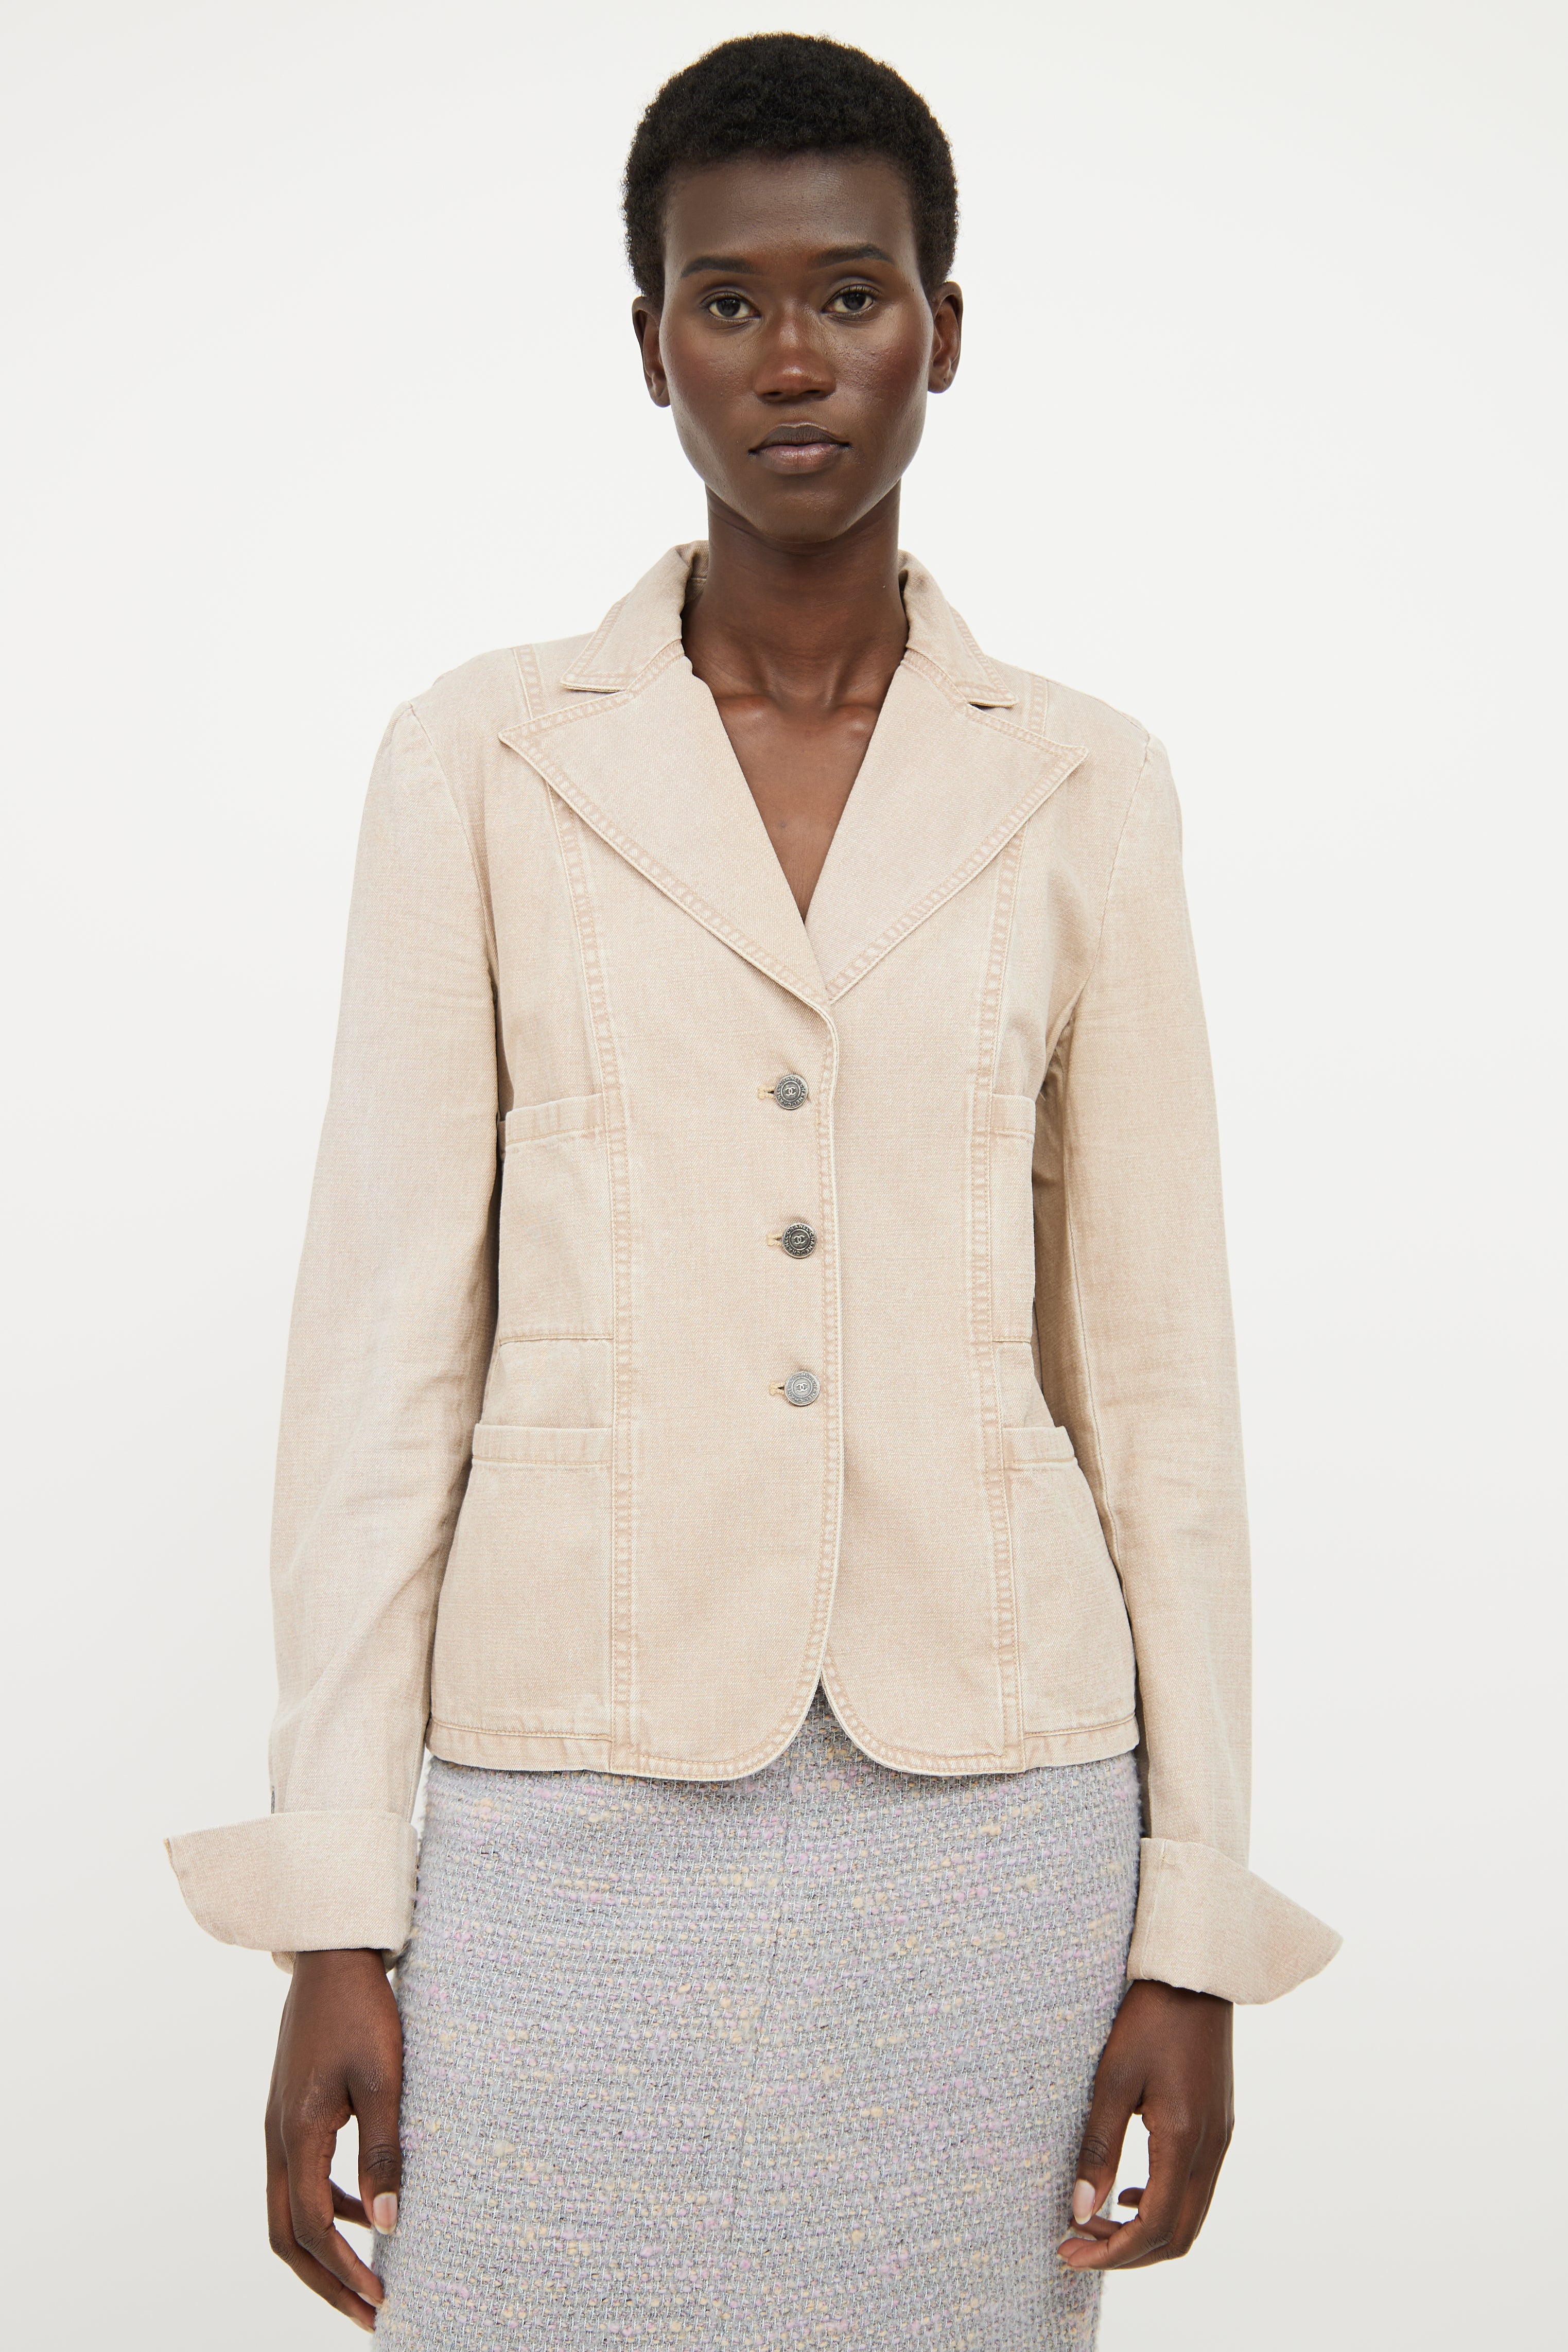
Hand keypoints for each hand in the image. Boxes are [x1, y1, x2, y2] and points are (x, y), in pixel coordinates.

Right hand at [265, 1947, 403, 2330]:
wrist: (332, 1958)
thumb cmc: (362, 2011)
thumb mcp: (384, 2078)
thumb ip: (384, 2150)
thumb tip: (391, 2224)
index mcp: (297, 2134)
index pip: (314, 2228)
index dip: (346, 2270)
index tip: (381, 2299)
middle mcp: (278, 2139)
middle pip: (288, 2236)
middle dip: (326, 2281)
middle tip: (368, 2314)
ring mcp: (279, 2128)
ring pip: (289, 2212)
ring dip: (324, 2251)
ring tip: (367, 2278)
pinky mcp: (291, 2115)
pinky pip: (301, 2181)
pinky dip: (328, 2209)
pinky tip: (366, 2210)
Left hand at [1057, 1978, 1232, 2271]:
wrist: (1195, 1976)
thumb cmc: (1150, 2018)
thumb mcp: (1114, 2078)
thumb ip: (1099, 2147)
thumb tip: (1079, 2209)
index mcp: (1185, 2139)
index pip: (1153, 2227)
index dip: (1111, 2251)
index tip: (1069, 2252)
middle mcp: (1211, 2149)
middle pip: (1176, 2236)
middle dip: (1125, 2253)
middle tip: (1075, 2246)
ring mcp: (1220, 2140)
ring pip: (1188, 2217)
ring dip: (1142, 2232)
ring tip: (1093, 2221)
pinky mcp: (1218, 2128)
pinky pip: (1194, 2190)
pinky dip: (1160, 2206)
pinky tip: (1128, 2192)